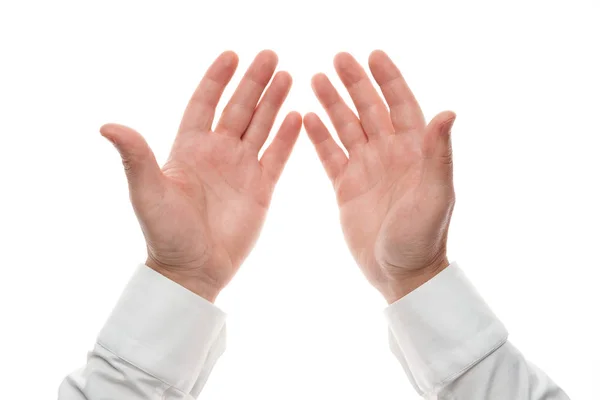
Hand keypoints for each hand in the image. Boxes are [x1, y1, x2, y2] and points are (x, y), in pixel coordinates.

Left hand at [100, 50, 300, 301]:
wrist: (193, 270)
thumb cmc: (166, 233)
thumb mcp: (147, 192)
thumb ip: (135, 156)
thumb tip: (107, 126)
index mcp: (189, 148)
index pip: (204, 103)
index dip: (217, 79)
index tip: (231, 55)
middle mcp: (217, 153)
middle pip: (238, 108)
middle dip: (254, 82)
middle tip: (270, 55)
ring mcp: (241, 170)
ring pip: (260, 127)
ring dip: (273, 102)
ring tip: (287, 76)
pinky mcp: (261, 189)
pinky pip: (276, 156)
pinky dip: (286, 137)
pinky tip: (296, 116)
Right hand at [304, 50, 455, 303]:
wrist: (401, 273)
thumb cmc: (423, 237)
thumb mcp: (435, 194)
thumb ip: (438, 154)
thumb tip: (447, 113)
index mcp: (414, 150)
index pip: (400, 104)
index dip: (388, 79)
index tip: (373, 55)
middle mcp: (389, 153)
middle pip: (370, 109)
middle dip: (355, 83)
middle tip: (337, 59)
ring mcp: (366, 169)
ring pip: (347, 127)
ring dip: (333, 103)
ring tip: (315, 78)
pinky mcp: (346, 187)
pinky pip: (330, 154)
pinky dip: (319, 136)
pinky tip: (306, 118)